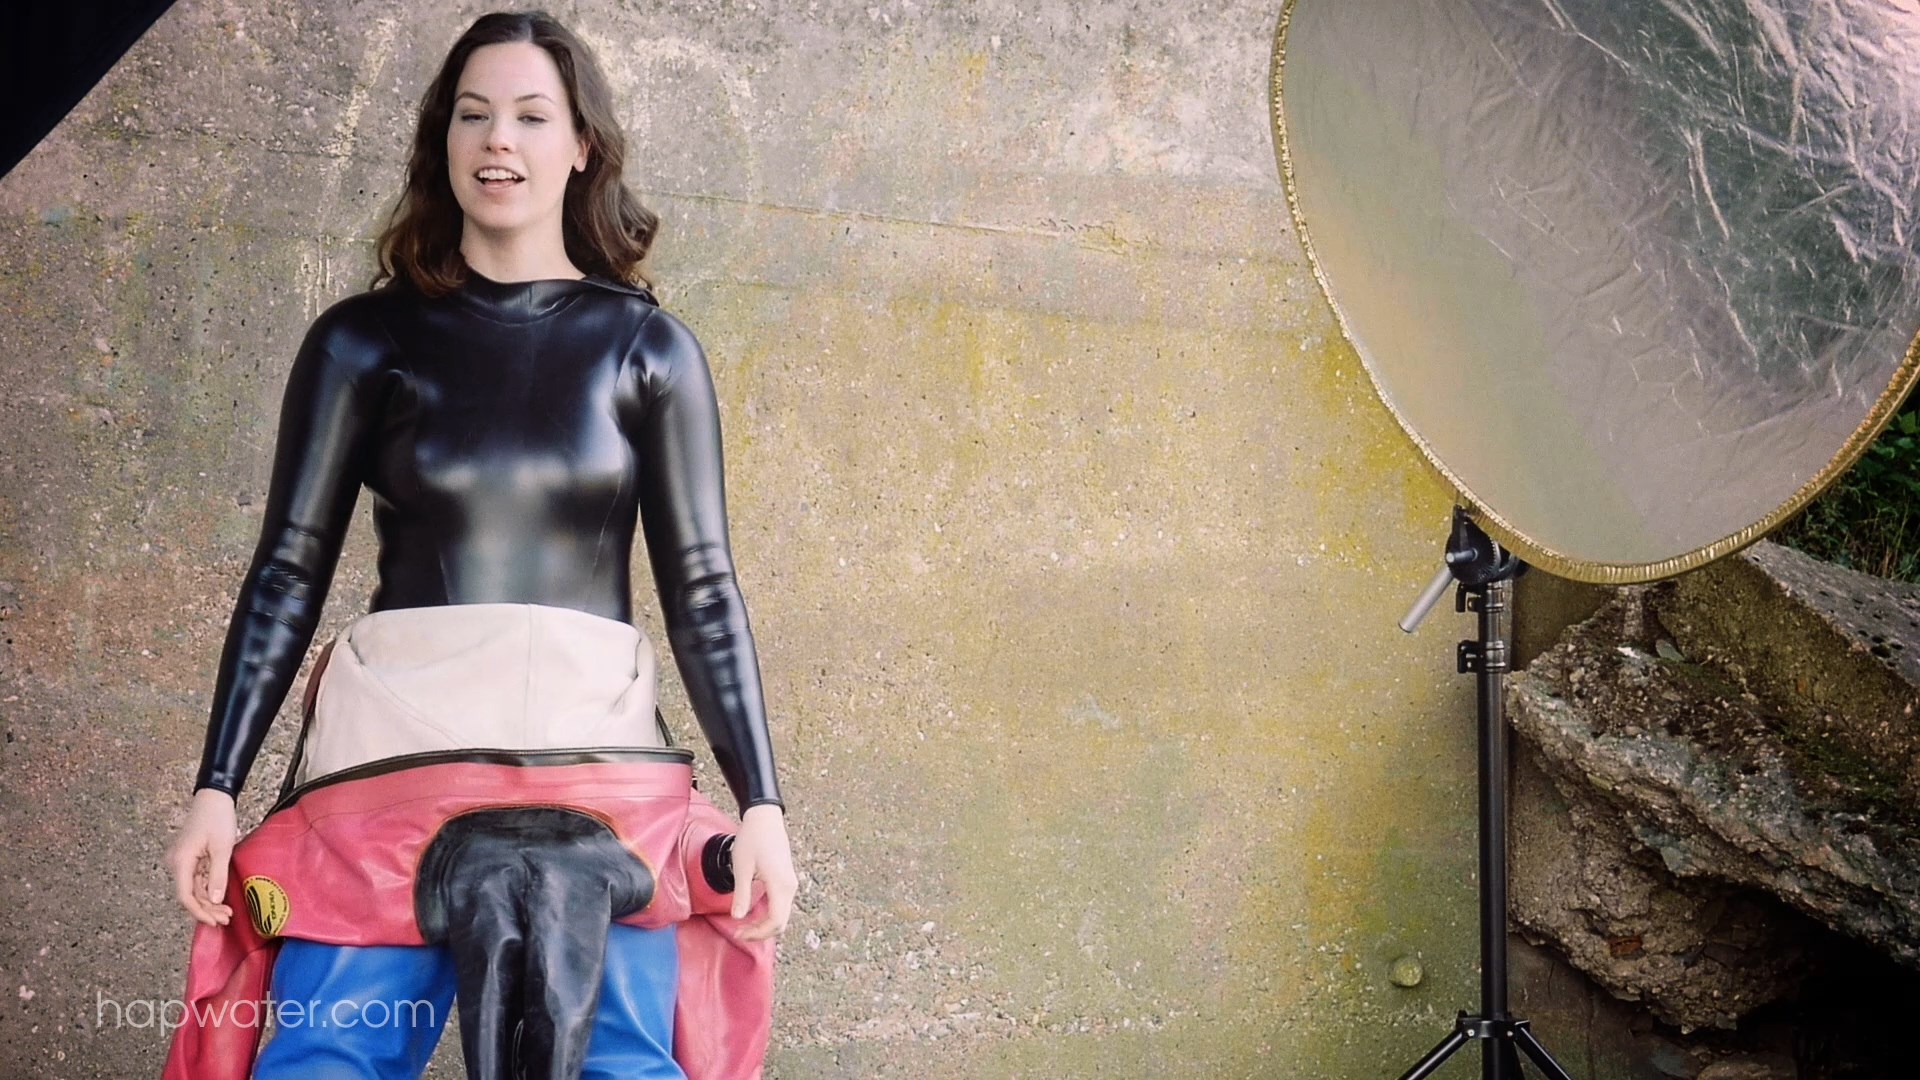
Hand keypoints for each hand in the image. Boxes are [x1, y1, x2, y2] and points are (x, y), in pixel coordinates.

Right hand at [169, 788, 236, 926]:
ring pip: (193, 889)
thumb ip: (217, 875)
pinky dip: (208, 889)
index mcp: (181, 862)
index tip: (215, 922)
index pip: (185, 896)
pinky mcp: (189, 859)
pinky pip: (196, 879)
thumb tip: (215, 900)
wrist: (213, 797)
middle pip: (189, 895)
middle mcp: (176, 864)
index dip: (199, 912)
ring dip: (209, 901)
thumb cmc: (218, 818)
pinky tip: (220, 898)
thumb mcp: (222, 848)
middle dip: (207, 909)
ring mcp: (181, 862)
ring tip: (227, 913)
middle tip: (227, 919)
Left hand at [731, 803, 795, 940]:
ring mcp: (790, 883)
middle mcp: (790, 887)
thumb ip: (742, 894)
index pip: (775, 921)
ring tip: (744, 925)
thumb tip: (737, 917)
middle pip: (781, 922)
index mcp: (780, 884)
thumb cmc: (752, 839)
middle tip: (739, 933)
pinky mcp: (787, 880)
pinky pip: (781, 905)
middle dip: (761, 932)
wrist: (765, 818)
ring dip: (764, 924)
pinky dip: (768, 914)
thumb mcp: (742, 867)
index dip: (758, 933)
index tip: (739, 933)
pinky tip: (753, 912)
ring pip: (782, 915)